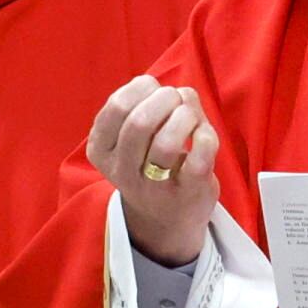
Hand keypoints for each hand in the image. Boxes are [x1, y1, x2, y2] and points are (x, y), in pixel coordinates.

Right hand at [89, 75, 219, 267]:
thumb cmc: (149, 165)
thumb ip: (149, 105)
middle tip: (175, 100)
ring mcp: (156, 187)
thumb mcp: (132, 138)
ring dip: (186, 115)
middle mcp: (123, 172)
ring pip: (167, 142)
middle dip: (165, 98)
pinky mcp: (189, 193)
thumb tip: (179, 92)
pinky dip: (205, 135)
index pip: (117, 106)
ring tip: (190, 116)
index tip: (154, 90)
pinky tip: (203, 134)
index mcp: (102, 151)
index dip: (141, 88)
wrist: (164, 220)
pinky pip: (199, 157)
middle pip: (139, 122)